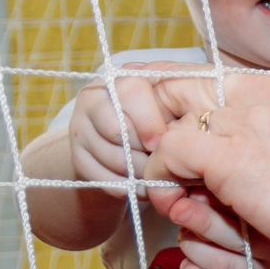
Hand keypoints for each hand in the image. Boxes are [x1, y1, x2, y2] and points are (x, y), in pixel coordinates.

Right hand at [68, 71, 174, 196]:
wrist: (120, 146)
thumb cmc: (155, 125)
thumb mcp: (167, 110)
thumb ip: (176, 108)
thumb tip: (192, 126)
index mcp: (119, 80)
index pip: (132, 92)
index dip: (149, 121)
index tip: (161, 142)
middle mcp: (93, 99)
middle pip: (118, 129)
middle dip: (145, 152)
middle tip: (161, 163)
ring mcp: (80, 128)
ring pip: (113, 157)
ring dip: (140, 174)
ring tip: (157, 178)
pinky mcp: (76, 157)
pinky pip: (103, 178)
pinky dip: (128, 188)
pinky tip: (142, 187)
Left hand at [140, 71, 269, 268]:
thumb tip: (241, 160)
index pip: (212, 78)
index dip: (184, 110)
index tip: (180, 149)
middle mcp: (265, 94)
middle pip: (178, 87)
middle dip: (160, 126)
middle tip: (168, 169)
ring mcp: (248, 121)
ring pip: (169, 125)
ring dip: (164, 163)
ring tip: (176, 194)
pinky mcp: (233, 156)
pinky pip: (167, 154)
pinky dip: (163, 179)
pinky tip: (183, 204)